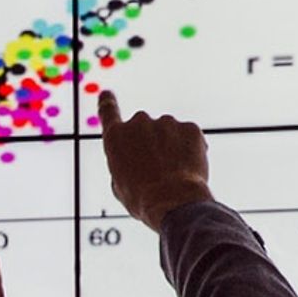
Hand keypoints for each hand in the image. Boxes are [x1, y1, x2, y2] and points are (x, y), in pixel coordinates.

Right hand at [97, 90, 213, 231]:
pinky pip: (189, 137)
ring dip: (171, 148)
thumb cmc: (142, 199)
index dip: (108, 103)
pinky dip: (190, 150)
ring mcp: (166, 122)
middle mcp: (139, 122)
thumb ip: (124, 164)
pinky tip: (187, 170)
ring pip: (169, 133)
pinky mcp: (190, 127)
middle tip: (157, 170)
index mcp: (116, 138)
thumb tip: (135, 160)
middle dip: (150, 144)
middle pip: (144, 129)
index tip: (107, 94)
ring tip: (173, 174)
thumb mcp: (120, 185)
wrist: (173, 202)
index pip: (108, 112)